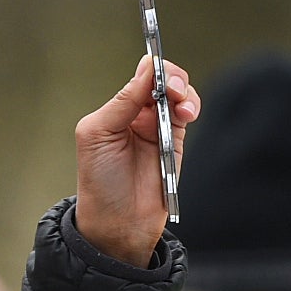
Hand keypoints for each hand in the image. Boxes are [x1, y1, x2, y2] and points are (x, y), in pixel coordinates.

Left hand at [73, 52, 199, 266]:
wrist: (119, 223)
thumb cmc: (100, 183)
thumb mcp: (98, 135)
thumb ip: (124, 101)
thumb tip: (147, 67)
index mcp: (115, 110)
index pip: (139, 77)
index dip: (151, 69)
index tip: (157, 68)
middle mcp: (138, 116)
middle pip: (163, 81)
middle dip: (171, 78)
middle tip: (172, 88)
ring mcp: (159, 128)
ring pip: (180, 95)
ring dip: (184, 92)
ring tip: (182, 105)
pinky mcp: (176, 143)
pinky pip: (187, 115)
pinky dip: (191, 107)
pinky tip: (187, 113)